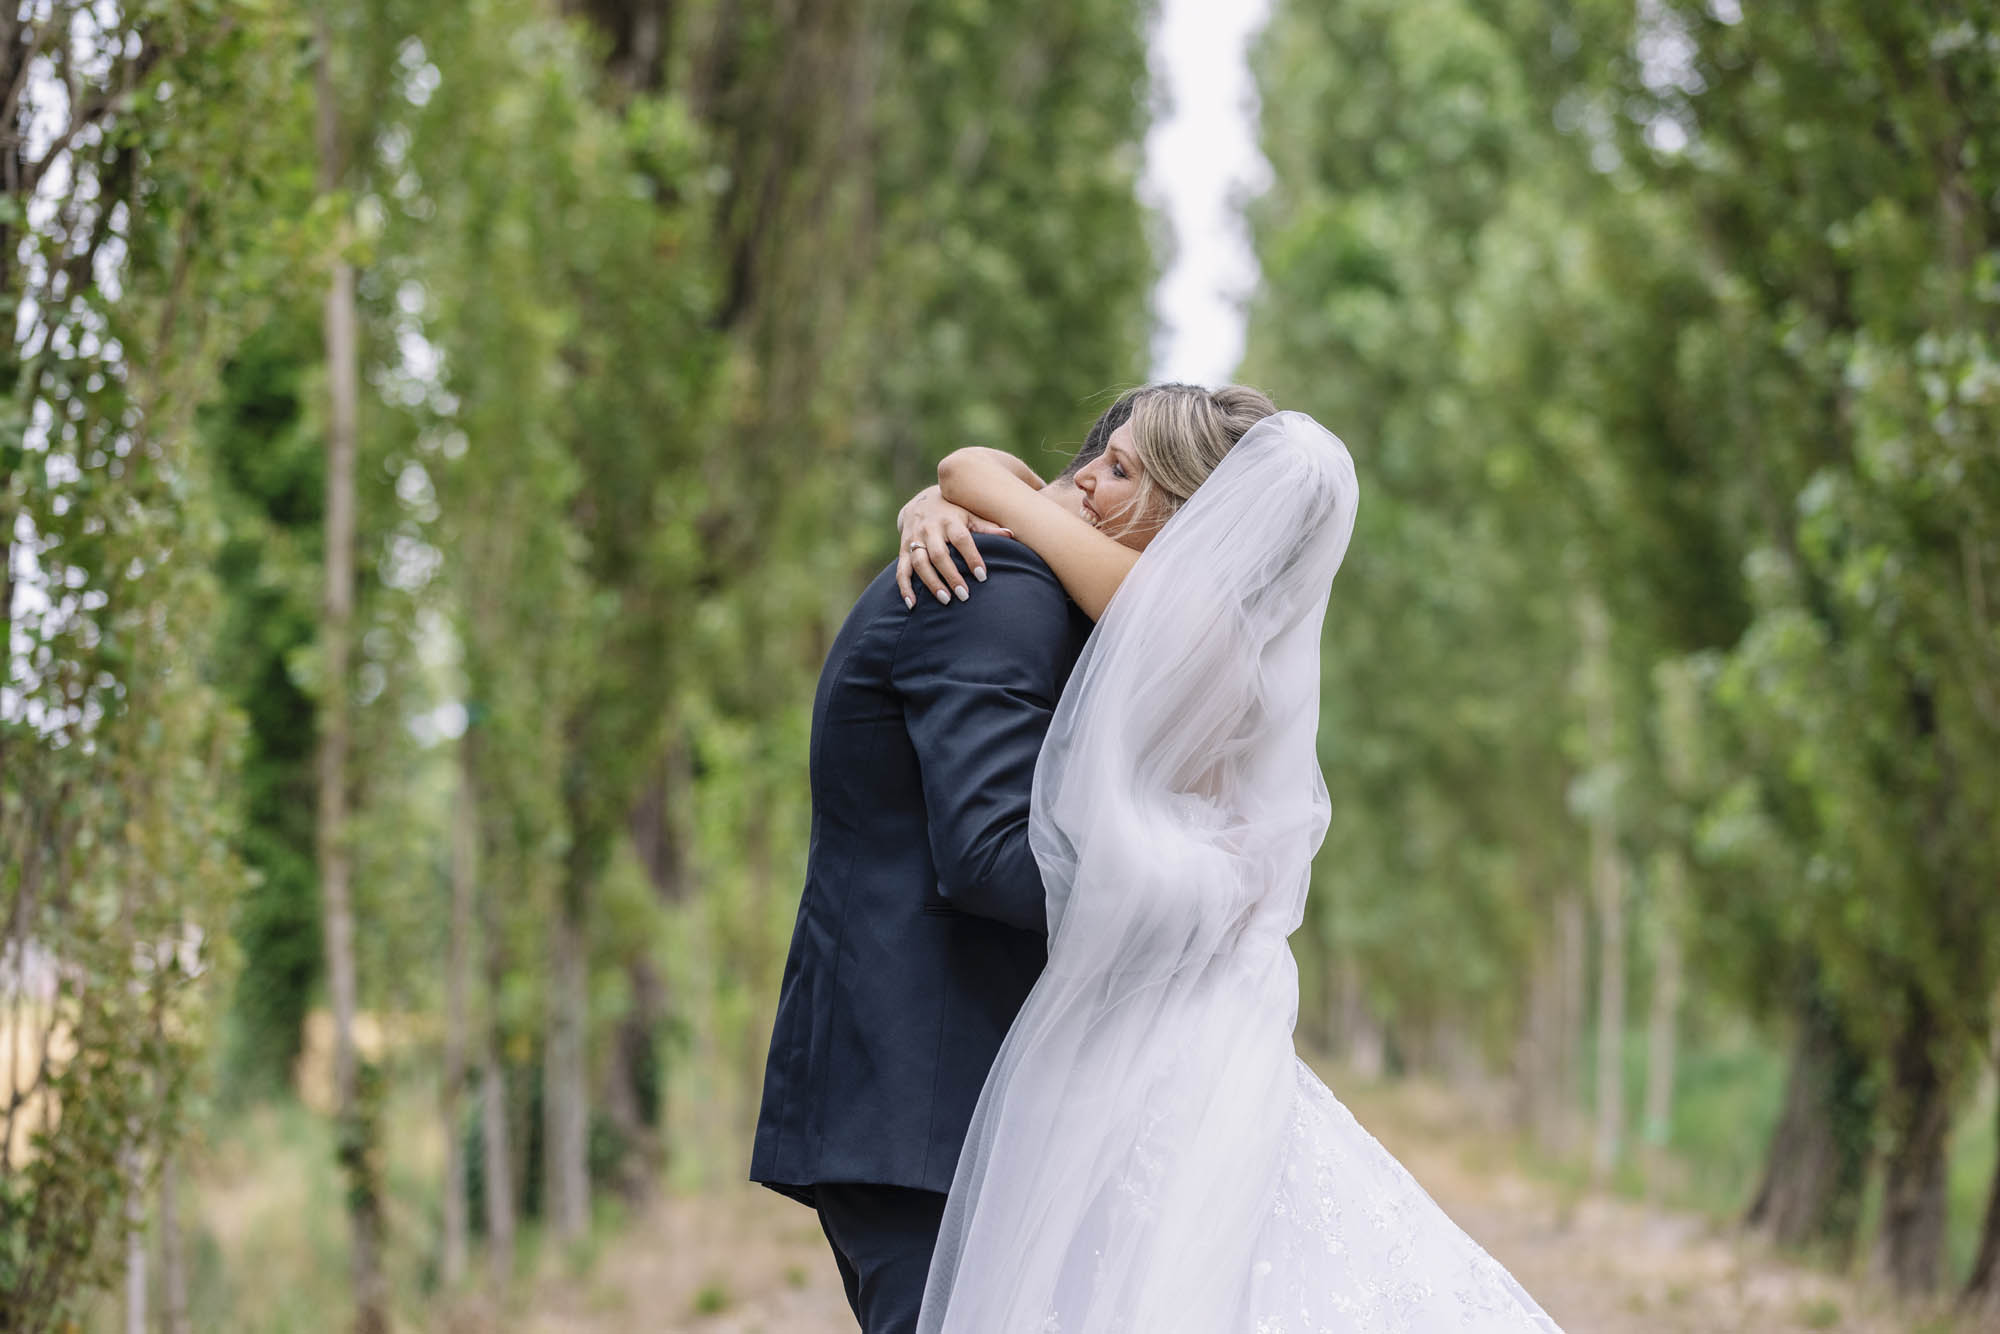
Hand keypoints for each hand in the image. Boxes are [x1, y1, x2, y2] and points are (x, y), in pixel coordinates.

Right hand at [896, 485, 1011, 608]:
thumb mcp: (969, 513)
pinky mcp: (902, 549)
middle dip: (951, 575)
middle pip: (939, 554)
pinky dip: (905, 588)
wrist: (921, 502)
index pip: (962, 539)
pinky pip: (901, 570)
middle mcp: (929, 528)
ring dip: (931, 583)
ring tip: (945, 600)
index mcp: (949, 520)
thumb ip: (987, 526)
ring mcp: (914, 539)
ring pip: (919, 563)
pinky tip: (912, 604)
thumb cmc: (953, 512)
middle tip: (964, 595)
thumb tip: (1011, 534)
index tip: (982, 576)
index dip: (972, 557)